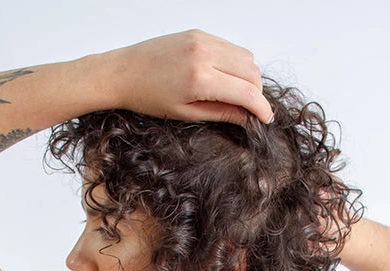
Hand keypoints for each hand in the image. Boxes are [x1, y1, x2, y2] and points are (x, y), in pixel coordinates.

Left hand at [108, 29, 273, 126]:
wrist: (123, 72)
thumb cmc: (148, 97)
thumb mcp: (186, 113)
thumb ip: (222, 113)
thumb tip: (247, 118)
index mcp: (200, 78)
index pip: (246, 91)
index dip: (261, 107)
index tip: (266, 119)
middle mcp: (204, 53)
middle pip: (251, 71)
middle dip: (256, 92)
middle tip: (250, 110)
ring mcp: (202, 39)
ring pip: (245, 56)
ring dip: (248, 76)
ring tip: (236, 94)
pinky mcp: (199, 33)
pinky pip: (230, 46)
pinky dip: (235, 63)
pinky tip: (224, 78)